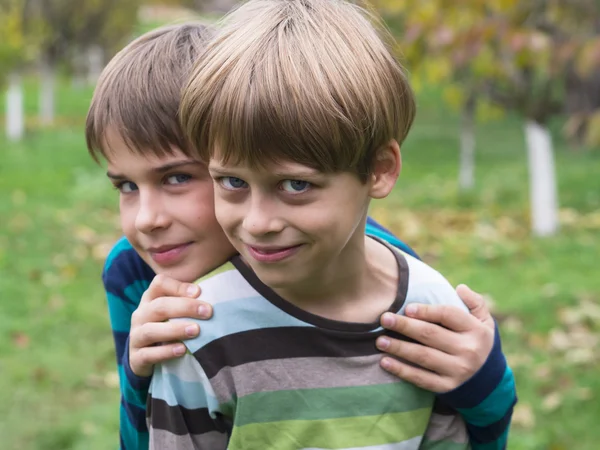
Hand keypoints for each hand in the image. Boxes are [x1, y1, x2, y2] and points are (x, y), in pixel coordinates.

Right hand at [129, 274, 212, 376]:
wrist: (144, 357)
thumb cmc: (167, 327)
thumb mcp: (174, 312)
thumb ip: (189, 301)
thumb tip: (215, 294)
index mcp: (150, 299)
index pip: (159, 284)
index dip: (178, 286)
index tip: (198, 292)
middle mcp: (140, 315)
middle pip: (159, 306)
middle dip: (185, 307)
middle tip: (207, 312)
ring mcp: (136, 336)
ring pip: (151, 330)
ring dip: (175, 329)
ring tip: (196, 331)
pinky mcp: (136, 357)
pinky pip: (148, 354)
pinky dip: (166, 352)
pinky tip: (182, 350)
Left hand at [376, 284, 493, 392]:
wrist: (487, 378)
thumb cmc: (476, 339)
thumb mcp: (484, 320)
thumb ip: (474, 301)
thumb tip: (460, 288)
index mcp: (476, 330)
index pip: (448, 316)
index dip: (426, 311)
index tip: (407, 308)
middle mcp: (468, 351)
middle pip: (431, 335)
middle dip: (405, 326)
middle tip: (384, 319)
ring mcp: (457, 371)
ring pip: (423, 357)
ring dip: (399, 348)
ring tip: (380, 340)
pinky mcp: (447, 387)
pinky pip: (421, 379)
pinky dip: (402, 371)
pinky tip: (385, 362)